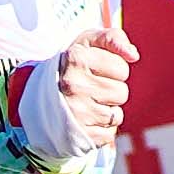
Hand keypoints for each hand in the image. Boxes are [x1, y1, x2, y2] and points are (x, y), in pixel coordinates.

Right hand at [46, 26, 134, 156]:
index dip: (114, 69)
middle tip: (91, 87)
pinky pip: (109, 133)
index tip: (96, 69)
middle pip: (121, 92)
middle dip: (111, 90)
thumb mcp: (87, 43)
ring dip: (107, 110)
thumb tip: (133, 55)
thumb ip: (113, 38)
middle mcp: (73, 85)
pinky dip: (101, 128)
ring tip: (87, 103)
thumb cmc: (72, 66)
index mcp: (76, 59)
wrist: (40, 98)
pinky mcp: (79, 134)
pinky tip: (86, 119)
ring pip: (116, 114)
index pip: (122, 68)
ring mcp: (75, 111)